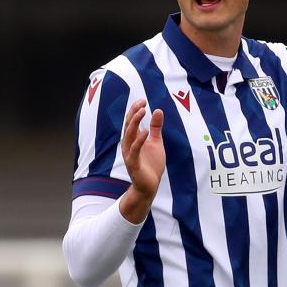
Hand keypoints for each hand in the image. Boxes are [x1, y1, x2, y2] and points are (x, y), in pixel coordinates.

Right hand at [120, 99, 165, 222]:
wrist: (150, 186)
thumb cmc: (151, 164)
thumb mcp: (157, 142)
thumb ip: (156, 127)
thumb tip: (158, 110)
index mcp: (133, 139)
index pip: (132, 121)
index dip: (136, 110)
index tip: (143, 100)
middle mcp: (129, 145)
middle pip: (128, 125)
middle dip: (134, 113)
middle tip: (141, 102)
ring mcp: (130, 154)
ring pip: (129, 136)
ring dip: (135, 123)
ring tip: (142, 112)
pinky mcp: (133, 164)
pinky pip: (134, 151)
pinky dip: (139, 140)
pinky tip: (146, 131)